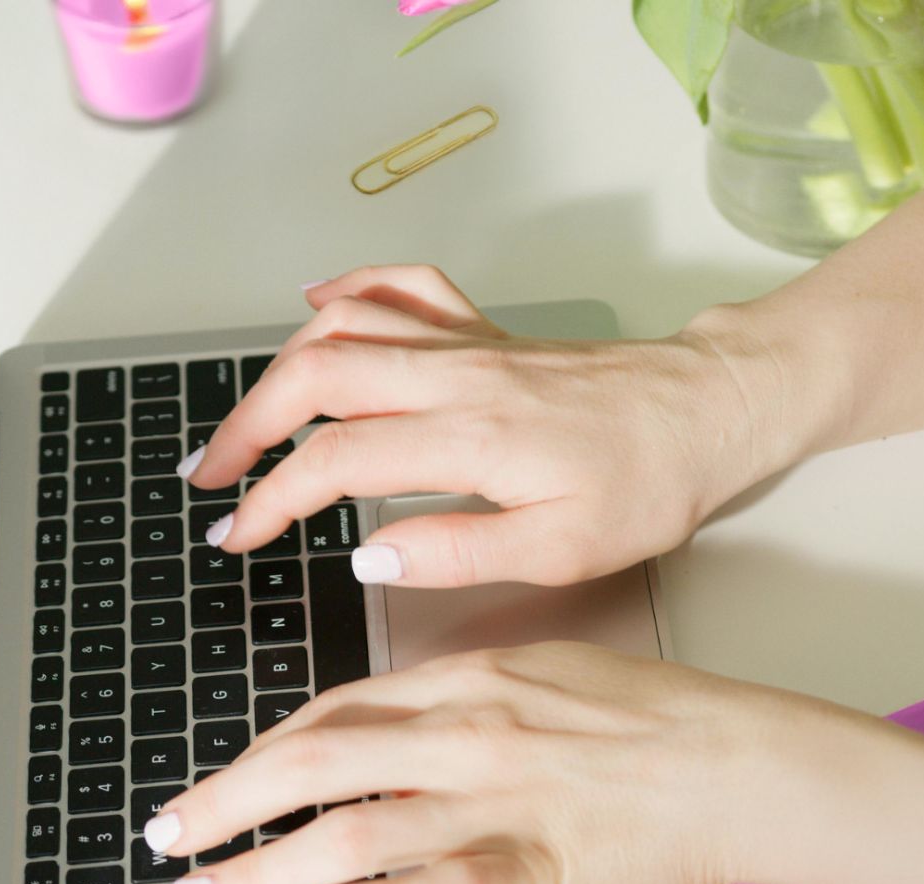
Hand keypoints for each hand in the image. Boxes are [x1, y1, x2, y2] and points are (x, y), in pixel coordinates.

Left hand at [144, 643, 824, 883]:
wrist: (738, 760)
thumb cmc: (649, 718)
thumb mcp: (540, 677)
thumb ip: (455, 705)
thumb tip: (381, 739)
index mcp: (463, 682)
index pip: (330, 716)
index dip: (255, 757)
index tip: (211, 792)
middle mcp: (465, 734)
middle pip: (314, 763)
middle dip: (224, 805)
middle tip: (169, 841)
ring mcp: (498, 801)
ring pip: (355, 828)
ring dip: (265, 868)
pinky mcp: (538, 869)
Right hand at [184, 265, 788, 587]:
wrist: (709, 411)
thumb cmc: (649, 482)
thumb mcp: (561, 550)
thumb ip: (457, 553)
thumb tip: (370, 557)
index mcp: (468, 438)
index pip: (334, 460)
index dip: (272, 500)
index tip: (239, 535)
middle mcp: (456, 376)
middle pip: (314, 377)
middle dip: (247, 427)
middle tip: (214, 477)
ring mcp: (467, 344)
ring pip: (342, 328)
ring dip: (278, 369)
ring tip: (249, 420)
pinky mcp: (485, 332)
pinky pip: (400, 287)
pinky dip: (346, 292)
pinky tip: (315, 308)